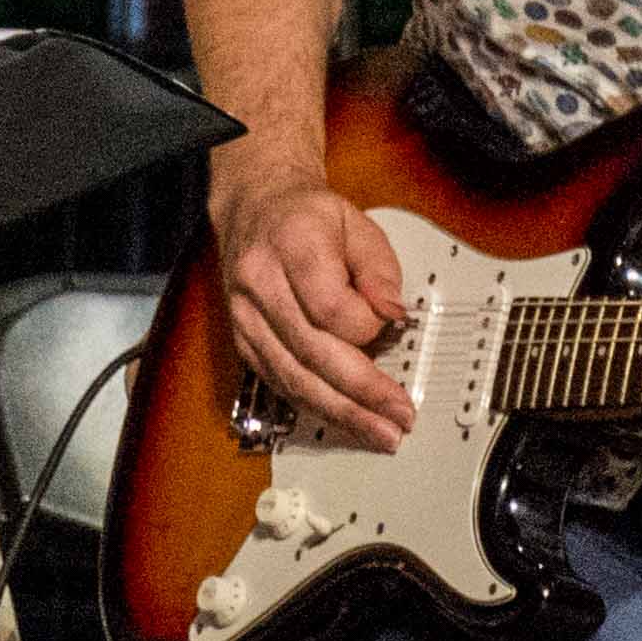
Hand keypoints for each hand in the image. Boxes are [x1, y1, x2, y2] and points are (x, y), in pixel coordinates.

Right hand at [212, 166, 415, 448]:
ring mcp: (245, 316)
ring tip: (378, 432)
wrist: (255, 208)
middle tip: (398, 418)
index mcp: (292, 244)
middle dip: (361, 393)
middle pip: (312, 353)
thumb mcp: (358, 224)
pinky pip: (278, 383)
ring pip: (292, 377)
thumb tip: (393, 316)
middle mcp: (259, 283)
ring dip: (340, 412)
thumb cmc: (307, 216)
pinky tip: (344, 419)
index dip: (367, 327)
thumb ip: (380, 270)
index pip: (330, 308)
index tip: (390, 323)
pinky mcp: (243, 340)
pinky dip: (314, 404)